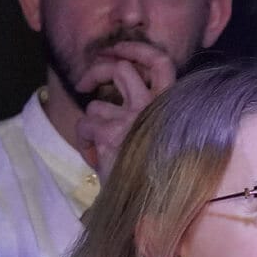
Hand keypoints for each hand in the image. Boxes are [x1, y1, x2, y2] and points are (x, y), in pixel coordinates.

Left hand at [74, 39, 177, 179]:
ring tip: (99, 143)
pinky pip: (84, 125)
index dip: (137, 49)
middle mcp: (153, 107)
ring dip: (93, 121)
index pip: (160, 63)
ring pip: (97, 103)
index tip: (120, 48)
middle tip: (87, 81)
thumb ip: (155, 119)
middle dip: (98, 70)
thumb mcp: (167, 140)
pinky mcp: (109, 134)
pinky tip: (94, 157)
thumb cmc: (162, 178)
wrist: (156, 207)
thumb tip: (130, 105)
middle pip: (121, 69)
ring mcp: (130, 119)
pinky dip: (84, 140)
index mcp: (172, 106)